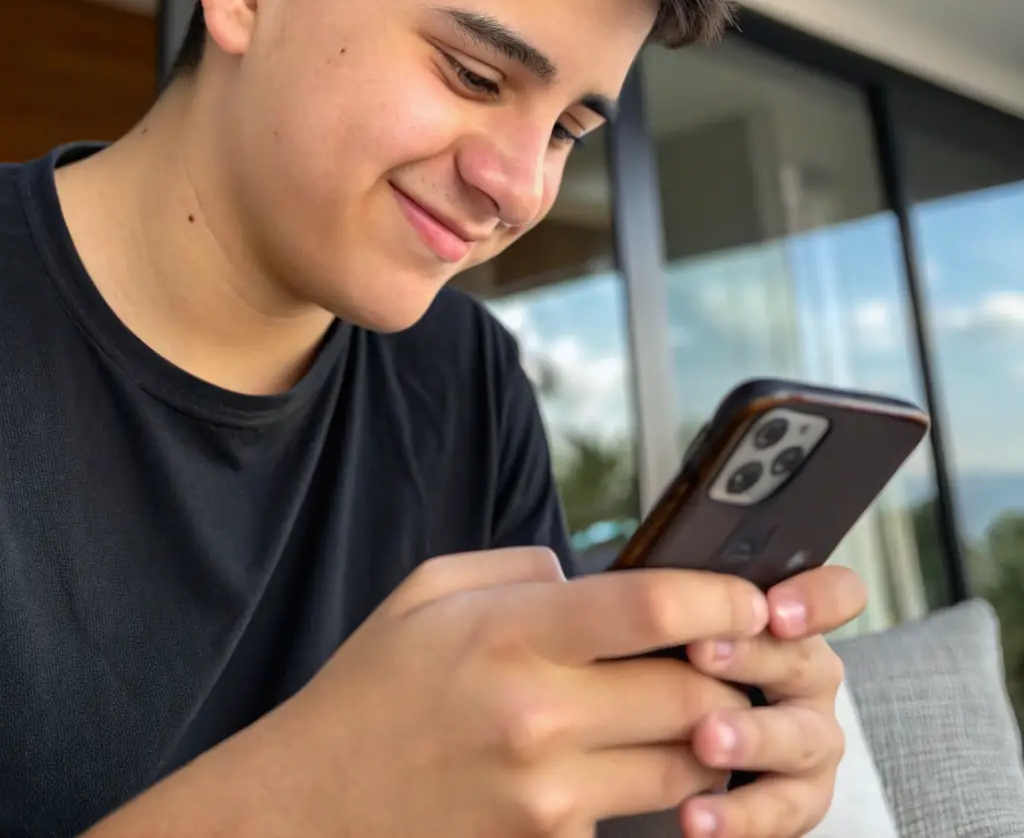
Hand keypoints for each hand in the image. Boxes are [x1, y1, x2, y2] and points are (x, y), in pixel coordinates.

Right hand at [239, 548, 771, 836]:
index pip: (652, 606)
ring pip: (685, 766)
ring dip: (707, 738)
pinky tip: (629, 764)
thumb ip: (524, 568)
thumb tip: (595, 579)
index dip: (722, 597)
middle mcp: (539, 716)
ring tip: (696, 709)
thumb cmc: (374, 687)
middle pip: (691, 692)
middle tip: (740, 657)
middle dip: (732, 673)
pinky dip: (654, 791)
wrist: (310, 808)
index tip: (751, 596)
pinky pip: (636, 816)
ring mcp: (547, 796)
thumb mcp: (433, 590)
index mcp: (512, 632)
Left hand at [683, 565, 866, 837]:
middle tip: (703, 652)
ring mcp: (811, 739)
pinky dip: (738, 817)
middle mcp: (811, 676)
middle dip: (754, 658)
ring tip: (705, 741)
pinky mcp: (797, 800)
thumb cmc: (680, 654)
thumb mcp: (688, 618)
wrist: (673, 732)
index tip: (773, 608)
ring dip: (752, 738)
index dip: (817, 599)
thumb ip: (692, 598)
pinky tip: (697, 817)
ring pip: (799, 739)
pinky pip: (779, 810)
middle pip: (805, 663)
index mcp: (792, 618)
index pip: (835, 595)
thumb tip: (664, 579)